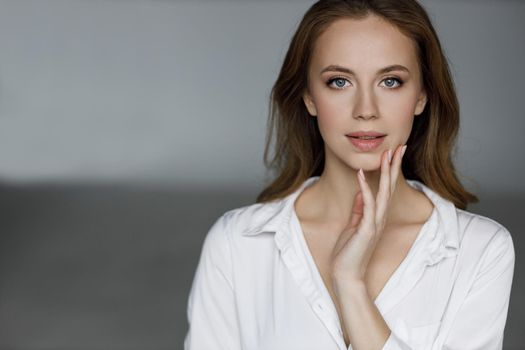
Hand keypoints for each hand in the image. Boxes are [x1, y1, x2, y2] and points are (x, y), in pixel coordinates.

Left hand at [331, 144, 405, 283]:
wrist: (347, 274)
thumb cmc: (349, 252)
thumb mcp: (354, 225)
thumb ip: (359, 208)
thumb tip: (361, 189)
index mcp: (377, 216)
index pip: (386, 189)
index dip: (391, 171)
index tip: (394, 153)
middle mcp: (380, 218)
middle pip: (390, 187)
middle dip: (394, 166)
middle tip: (400, 147)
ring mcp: (375, 224)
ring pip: (383, 193)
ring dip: (385, 173)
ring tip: (387, 154)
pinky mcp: (367, 230)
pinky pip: (367, 205)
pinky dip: (364, 189)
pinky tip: (360, 174)